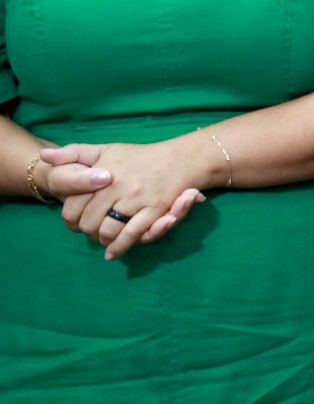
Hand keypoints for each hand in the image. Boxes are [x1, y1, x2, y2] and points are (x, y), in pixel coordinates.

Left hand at [47, 141, 207, 260]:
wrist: (179, 159)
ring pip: (109, 230)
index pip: (74, 205)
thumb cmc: (139, 156)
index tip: (74, 222)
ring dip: (103, 240)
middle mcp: (118, 186)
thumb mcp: (105, 150)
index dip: (70, 218)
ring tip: (101, 241)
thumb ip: (74, 153)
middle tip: (90, 233)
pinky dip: (120, 247)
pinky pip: (132, 234)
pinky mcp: (155, 209)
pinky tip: (112, 253)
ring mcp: (137, 199)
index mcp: (103, 173)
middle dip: (87, 231)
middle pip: (90, 221)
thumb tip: (44, 156)